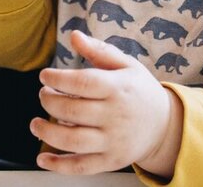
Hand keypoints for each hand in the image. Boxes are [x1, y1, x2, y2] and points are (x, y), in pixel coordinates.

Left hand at [32, 31, 182, 176]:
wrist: (166, 125)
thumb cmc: (139, 90)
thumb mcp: (125, 64)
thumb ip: (98, 50)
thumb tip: (73, 35)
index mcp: (118, 89)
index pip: (83, 83)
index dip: (58, 79)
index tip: (45, 76)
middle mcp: (116, 116)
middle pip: (73, 111)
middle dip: (49, 101)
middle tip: (44, 95)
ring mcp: (113, 141)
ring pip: (74, 141)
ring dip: (48, 133)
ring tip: (36, 123)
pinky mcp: (111, 161)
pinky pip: (82, 167)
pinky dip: (59, 165)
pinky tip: (42, 158)